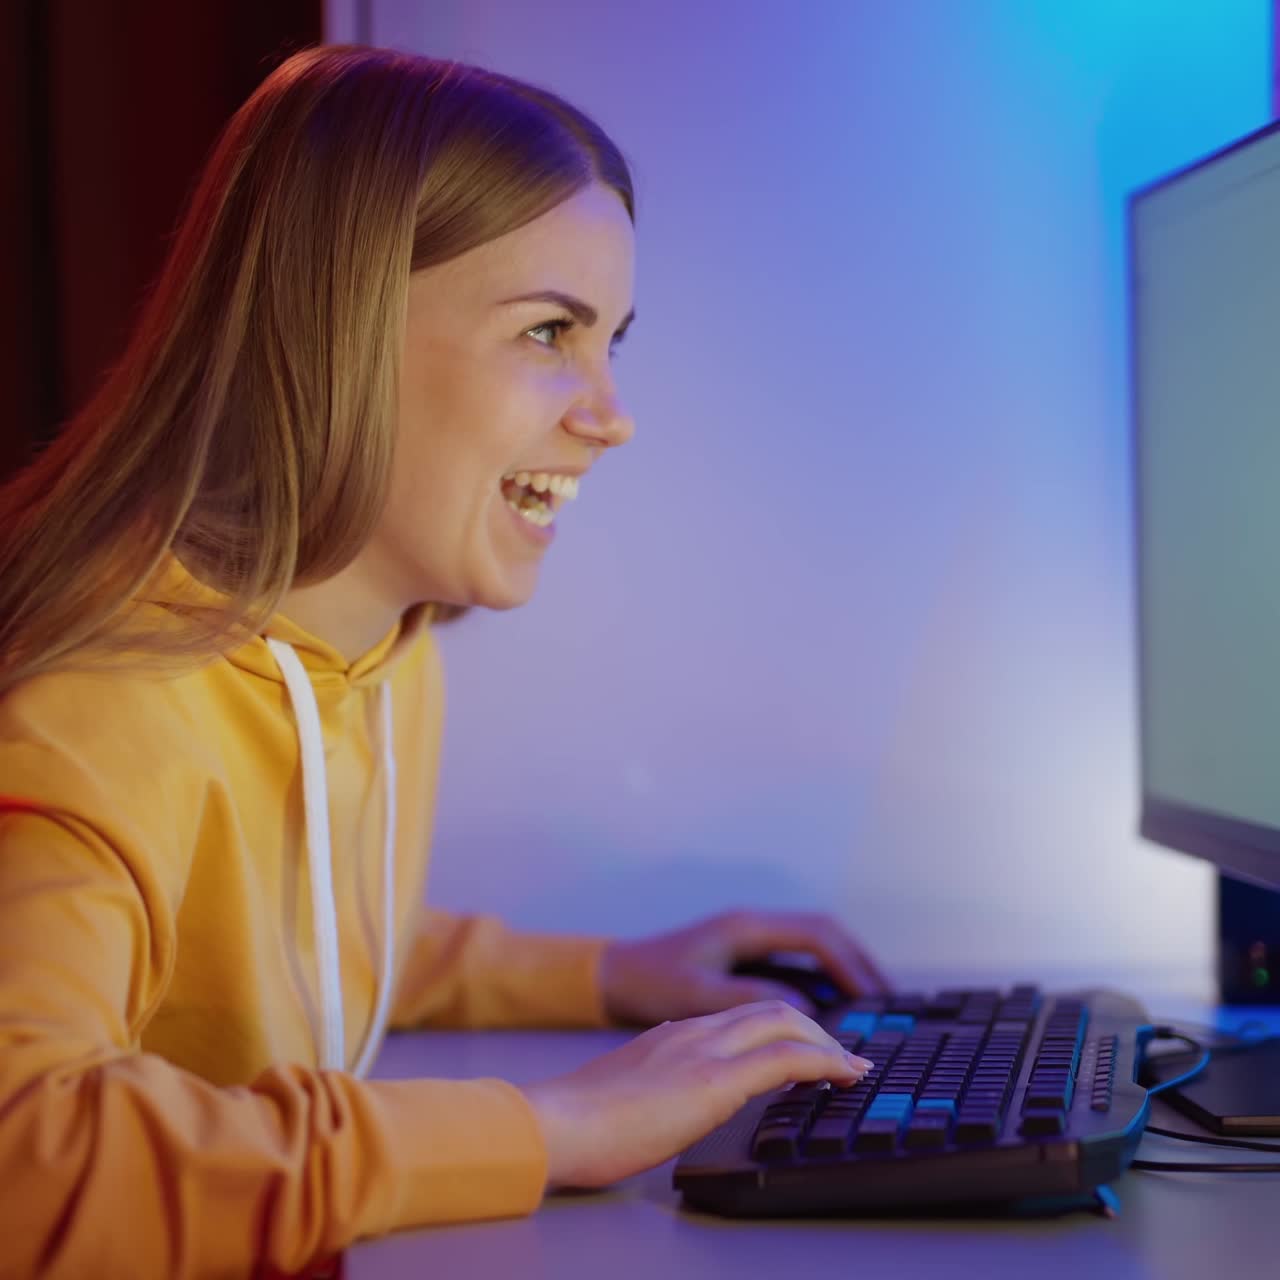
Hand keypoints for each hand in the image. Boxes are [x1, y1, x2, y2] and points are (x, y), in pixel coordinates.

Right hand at [521, 1000, 874, 1190]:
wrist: (555, 1123)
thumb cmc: (579, 1122)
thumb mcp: (628, 1094)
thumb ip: (656, 1088)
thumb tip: (668, 1106)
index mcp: (672, 1035)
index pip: (740, 1018)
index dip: (781, 1027)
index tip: (804, 1050)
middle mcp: (693, 1031)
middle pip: (771, 1009)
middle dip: (814, 1027)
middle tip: (840, 1056)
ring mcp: (704, 1049)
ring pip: (785, 1021)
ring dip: (827, 1041)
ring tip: (851, 1066)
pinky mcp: (714, 1078)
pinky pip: (787, 1058)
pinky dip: (826, 1061)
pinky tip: (846, 1075)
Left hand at [597, 907, 890, 1025]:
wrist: (609, 978)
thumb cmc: (647, 984)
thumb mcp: (700, 996)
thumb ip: (752, 1001)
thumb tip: (806, 1008)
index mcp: (746, 928)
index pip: (817, 935)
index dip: (851, 964)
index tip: (874, 997)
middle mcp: (751, 927)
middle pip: (822, 935)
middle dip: (857, 964)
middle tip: (887, 1001)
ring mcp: (746, 941)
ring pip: (809, 948)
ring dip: (841, 971)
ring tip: (869, 1006)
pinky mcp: (740, 959)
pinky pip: (792, 962)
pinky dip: (818, 981)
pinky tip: (828, 1010)